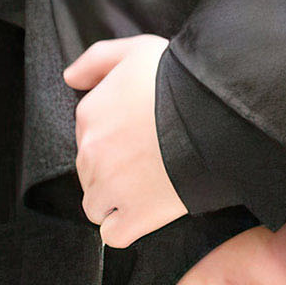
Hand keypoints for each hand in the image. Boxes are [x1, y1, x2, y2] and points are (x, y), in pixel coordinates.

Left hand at [66, 34, 178, 244]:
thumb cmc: (180, 80)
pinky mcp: (135, 216)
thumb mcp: (136, 50)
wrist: (215, 115)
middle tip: (149, 161)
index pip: (87, 136)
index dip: (113, 139)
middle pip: (89, 172)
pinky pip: (113, 235)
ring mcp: (110, 187)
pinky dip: (125, 229)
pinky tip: (143, 215)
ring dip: (115, 201)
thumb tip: (70, 77)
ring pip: (96, 205)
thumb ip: (96, 60)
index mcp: (89, 114)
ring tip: (147, 189)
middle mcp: (91, 152)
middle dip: (112, 171)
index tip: (139, 137)